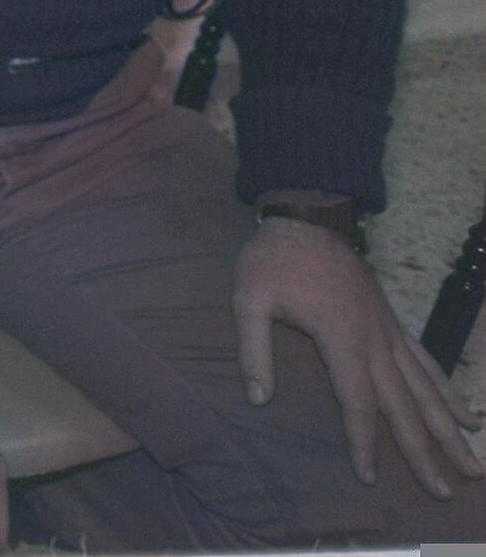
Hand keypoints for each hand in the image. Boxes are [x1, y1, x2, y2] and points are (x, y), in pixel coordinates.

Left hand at [235, 215, 483, 498]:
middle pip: (404, 405)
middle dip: (425, 451)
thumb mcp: (248, 298)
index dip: (363, 441)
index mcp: (341, 336)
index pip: (358, 401)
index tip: (369, 477)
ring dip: (450, 428)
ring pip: (426, 388)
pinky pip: (427, 363)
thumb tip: (258, 399)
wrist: (306, 219)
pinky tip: (466, 415)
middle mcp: (375, 339)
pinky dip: (447, 391)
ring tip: (473, 465)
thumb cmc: (272, 260)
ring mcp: (389, 331)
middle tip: (445, 492)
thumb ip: (253, 350)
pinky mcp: (392, 323)